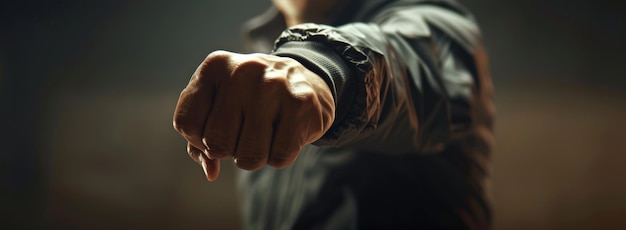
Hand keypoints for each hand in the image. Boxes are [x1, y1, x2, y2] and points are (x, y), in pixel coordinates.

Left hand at [173, 50, 334, 180]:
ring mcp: (273, 86)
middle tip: (245, 132)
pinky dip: (279, 156)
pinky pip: (279, 157)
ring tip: (265, 133)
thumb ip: (200, 138)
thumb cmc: (251, 100)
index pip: (187, 123)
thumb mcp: (218, 105)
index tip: (219, 130)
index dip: (199, 140)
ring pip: (248, 156)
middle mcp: (242, 71)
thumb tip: (211, 171)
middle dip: (230, 150)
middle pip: (217, 144)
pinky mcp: (300, 104)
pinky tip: (284, 134)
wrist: (304, 80)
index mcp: (215, 66)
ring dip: (255, 157)